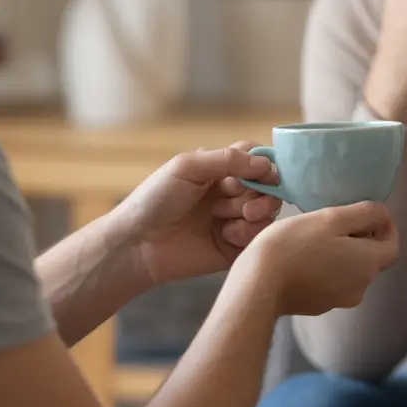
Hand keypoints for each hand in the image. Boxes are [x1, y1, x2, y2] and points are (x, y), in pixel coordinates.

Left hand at [110, 143, 283, 285]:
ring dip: (253, 213)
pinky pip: (258, 237)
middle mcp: (229, 193)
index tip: (263, 174)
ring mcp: (232, 220)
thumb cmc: (156, 199)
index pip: (256, 159)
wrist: (138, 244)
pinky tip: (225, 235)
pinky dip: (247, 233)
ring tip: (227, 219)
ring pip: (267, 211)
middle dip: (260, 194)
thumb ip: (228, 160)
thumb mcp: (188, 167)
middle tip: (244, 206)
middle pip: (267, 186)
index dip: (265, 166)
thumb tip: (267, 165)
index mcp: (218, 170)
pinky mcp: (234, 247)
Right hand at [235, 202, 399, 316]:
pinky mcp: (319, 306)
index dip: (387, 228)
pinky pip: (331, 283)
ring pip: (350, 271)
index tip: (370, 215)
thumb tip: (383, 215)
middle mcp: (361, 287)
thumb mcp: (331, 218)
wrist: (259, 284)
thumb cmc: (294, 244)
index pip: (393, 246)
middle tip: (336, 222)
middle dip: (361, 239)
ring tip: (316, 238)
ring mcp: (339, 300)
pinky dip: (325, 269)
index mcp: (368, 264)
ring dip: (342, 254)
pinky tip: (303, 258)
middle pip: (371, 259)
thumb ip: (364, 214)